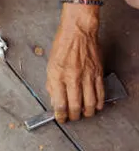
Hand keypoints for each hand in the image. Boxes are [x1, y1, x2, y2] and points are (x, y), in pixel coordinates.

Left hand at [46, 7, 104, 122]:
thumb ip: (52, 84)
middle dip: (73, 116)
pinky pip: (100, 93)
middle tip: (72, 118)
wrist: (78, 32)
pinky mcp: (98, 73)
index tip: (60, 118)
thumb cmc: (62, 46)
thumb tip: (54, 100)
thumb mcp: (50, 65)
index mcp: (57, 75)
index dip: (60, 115)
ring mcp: (87, 76)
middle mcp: (72, 77)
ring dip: (87, 112)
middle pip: (75, 106)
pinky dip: (99, 103)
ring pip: (90, 103)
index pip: (59, 103)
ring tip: (84, 114)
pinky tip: (96, 106)